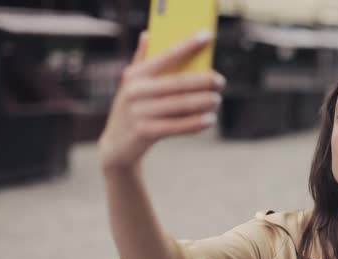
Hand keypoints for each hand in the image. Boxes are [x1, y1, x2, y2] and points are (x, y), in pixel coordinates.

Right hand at [98, 31, 225, 170]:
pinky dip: (195, 123)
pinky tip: (210, 120)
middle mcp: (135, 91)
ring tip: (217, 100)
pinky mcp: (144, 133)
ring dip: (203, 103)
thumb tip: (148, 34)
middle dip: (203, 81)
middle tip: (220, 81)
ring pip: (180, 105)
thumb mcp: (132, 85)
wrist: (117, 145)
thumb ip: (141, 60)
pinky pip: (176, 127)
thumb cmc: (133, 109)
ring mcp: (139, 113)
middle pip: (178, 83)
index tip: (207, 36)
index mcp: (135, 75)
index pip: (166, 56)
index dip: (188, 45)